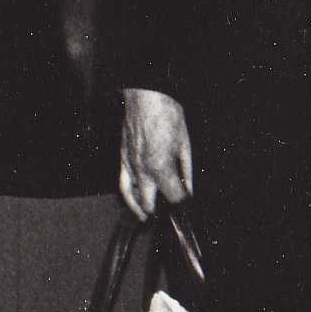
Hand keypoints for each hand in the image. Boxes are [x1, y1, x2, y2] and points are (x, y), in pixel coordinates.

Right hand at [120, 88, 194, 216]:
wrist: (146, 94)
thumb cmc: (167, 114)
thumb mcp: (185, 143)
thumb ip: (186, 171)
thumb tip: (188, 188)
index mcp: (160, 168)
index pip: (174, 198)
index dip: (182, 206)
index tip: (187, 207)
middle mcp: (142, 171)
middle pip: (151, 204)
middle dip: (162, 211)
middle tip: (171, 210)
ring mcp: (130, 165)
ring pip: (134, 198)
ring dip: (143, 209)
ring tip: (148, 217)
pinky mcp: (122, 157)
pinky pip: (123, 183)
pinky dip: (128, 196)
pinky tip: (134, 201)